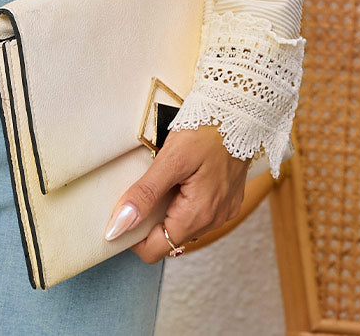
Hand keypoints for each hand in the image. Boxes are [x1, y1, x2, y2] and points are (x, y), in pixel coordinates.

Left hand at [105, 124, 251, 262]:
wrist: (240, 112)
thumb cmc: (206, 131)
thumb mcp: (170, 159)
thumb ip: (145, 194)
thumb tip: (120, 224)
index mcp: (199, 215)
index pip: (156, 249)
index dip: (133, 237)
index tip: (119, 215)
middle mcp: (214, 220)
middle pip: (168, 237)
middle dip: (149, 219)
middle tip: (139, 187)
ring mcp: (222, 211)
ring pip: (182, 223)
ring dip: (165, 208)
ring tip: (161, 177)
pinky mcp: (226, 200)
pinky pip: (196, 211)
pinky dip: (181, 200)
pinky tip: (178, 176)